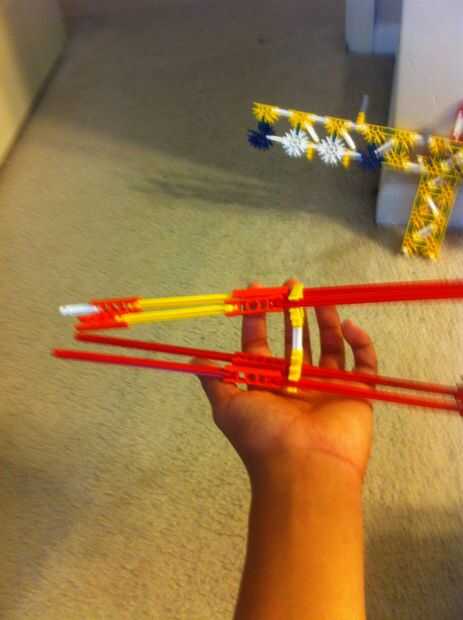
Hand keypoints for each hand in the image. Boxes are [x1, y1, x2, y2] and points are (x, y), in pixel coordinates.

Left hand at [197, 281, 376, 481]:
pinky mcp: (358, 392)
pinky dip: (361, 343)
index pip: (261, 345)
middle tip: (293, 286)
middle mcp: (297, 384)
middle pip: (297, 340)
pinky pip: (364, 363)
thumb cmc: (263, 436)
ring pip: (330, 346)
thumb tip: (195, 359)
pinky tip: (350, 325)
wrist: (304, 468)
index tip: (256, 292)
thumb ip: (214, 381)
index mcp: (268, 385)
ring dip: (326, 321)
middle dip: (293, 313)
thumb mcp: (227, 407)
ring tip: (321, 298)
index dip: (257, 319)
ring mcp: (329, 387)